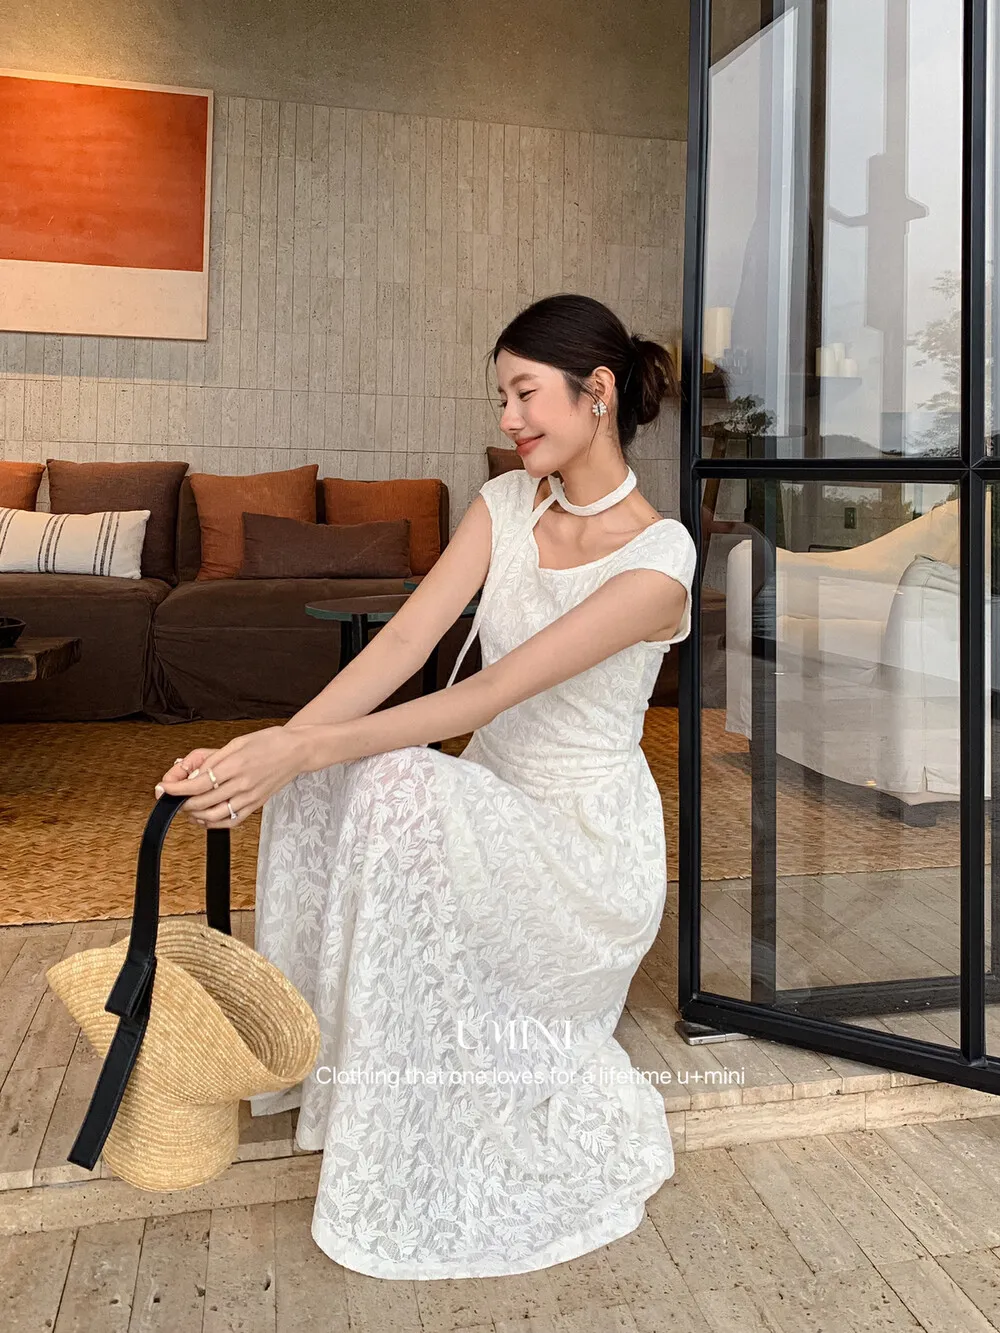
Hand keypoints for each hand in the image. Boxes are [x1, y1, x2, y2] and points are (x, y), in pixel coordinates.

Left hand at [154, 726, 307, 829]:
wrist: (297, 751)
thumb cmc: (269, 742)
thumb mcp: (237, 742)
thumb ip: (214, 760)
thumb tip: (193, 773)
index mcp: (234, 765)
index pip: (197, 784)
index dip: (176, 789)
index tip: (164, 788)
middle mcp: (241, 784)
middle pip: (202, 802)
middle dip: (181, 803)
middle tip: (173, 797)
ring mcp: (249, 797)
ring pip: (214, 815)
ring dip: (195, 815)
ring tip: (187, 807)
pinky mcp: (256, 805)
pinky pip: (231, 820)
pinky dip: (214, 823)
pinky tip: (205, 817)